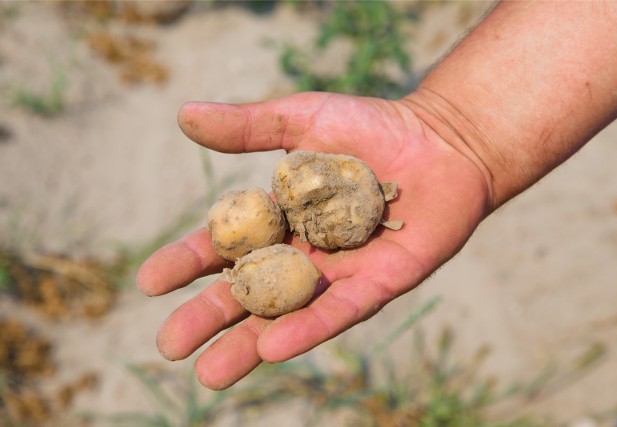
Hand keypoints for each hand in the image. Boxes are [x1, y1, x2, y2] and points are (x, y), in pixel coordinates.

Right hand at [136, 91, 491, 388]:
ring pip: (287, 313)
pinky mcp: (379, 284)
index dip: (187, 262)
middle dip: (209, 317)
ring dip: (248, 344)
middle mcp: (303, 252)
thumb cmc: (371, 126)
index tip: (149, 283)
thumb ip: (249, 126)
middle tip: (170, 345)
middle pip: (249, 289)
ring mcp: (339, 272)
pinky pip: (339, 310)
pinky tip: (273, 348)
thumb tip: (183, 114)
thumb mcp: (302, 118)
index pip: (225, 244)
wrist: (443, 141)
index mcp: (279, 218)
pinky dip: (308, 327)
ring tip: (209, 374)